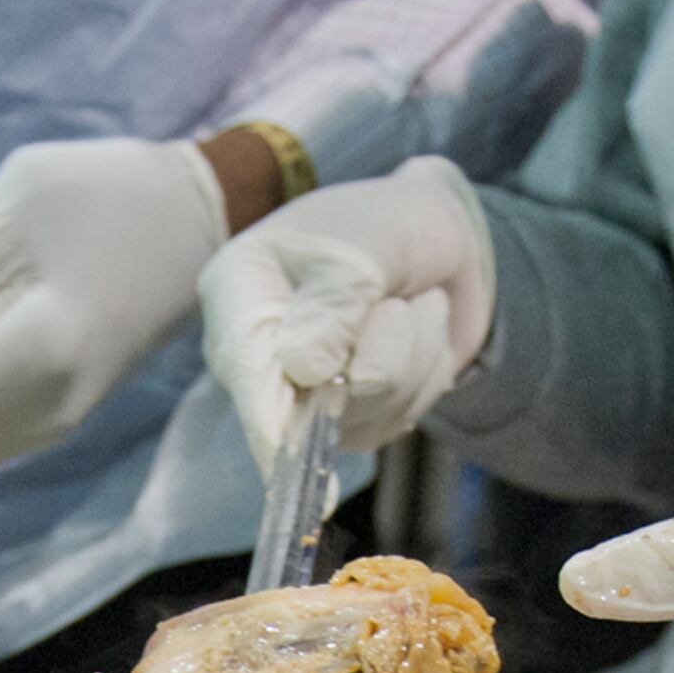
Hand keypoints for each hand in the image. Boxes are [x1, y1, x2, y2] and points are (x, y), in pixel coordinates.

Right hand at [197, 155, 492, 476]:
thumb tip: (305, 371)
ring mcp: (303, 394)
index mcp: (240, 296)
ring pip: (369, 409)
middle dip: (377, 354)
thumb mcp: (362, 244)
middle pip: (310, 402)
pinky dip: (425, 370)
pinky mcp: (349, 418)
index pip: (245, 365)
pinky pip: (395, 417)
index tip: (286, 449)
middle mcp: (261, 355)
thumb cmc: (384, 223)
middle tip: (395, 302)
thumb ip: (334, 302)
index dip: (264, 413)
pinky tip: (414, 331)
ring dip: (411, 351)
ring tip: (406, 303)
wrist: (434, 234)